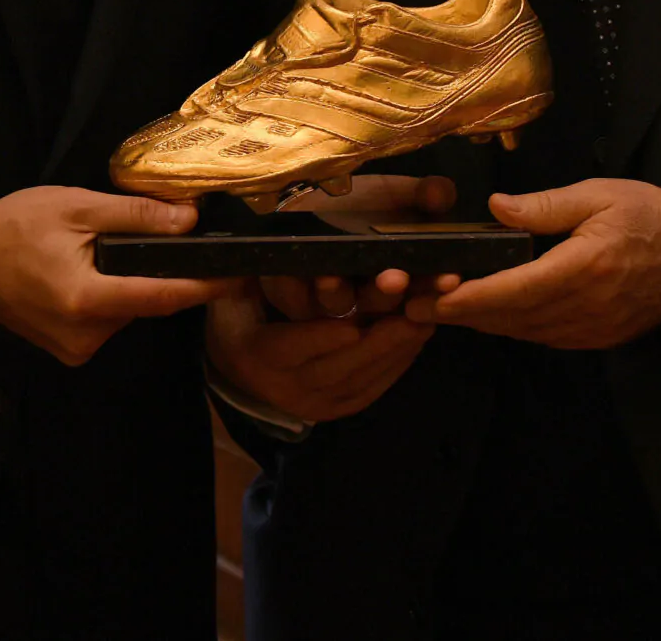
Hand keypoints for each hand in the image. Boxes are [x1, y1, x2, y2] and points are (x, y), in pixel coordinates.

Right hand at [0, 186, 230, 366]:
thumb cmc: (18, 226)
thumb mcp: (77, 208)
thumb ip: (136, 215)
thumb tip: (190, 220)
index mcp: (87, 299)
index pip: (162, 297)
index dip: (205, 288)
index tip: (239, 277)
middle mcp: (85, 335)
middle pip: (147, 304)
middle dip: (160, 274)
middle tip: (163, 239)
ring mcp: (75, 349)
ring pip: (128, 313)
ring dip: (132, 285)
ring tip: (106, 252)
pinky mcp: (68, 351)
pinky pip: (107, 322)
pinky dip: (112, 297)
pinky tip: (91, 273)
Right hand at [206, 289, 434, 422]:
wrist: (241, 366)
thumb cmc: (243, 314)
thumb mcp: (236, 293)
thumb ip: (250, 276)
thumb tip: (270, 252)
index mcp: (256, 355)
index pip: (289, 347)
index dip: (320, 338)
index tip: (352, 325)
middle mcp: (285, 388)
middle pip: (335, 368)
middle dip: (377, 342)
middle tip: (410, 317)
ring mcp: (315, 404)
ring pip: (359, 380)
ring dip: (395, 351)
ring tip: (424, 321)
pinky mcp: (339, 408)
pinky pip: (371, 388)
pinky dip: (397, 364)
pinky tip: (417, 338)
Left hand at [269, 173, 457, 320]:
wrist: (312, 193)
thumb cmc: (361, 199)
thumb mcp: (396, 193)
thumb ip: (424, 194)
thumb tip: (441, 194)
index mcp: (400, 276)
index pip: (424, 289)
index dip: (436, 286)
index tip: (448, 278)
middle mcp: (368, 296)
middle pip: (382, 305)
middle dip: (388, 294)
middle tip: (396, 280)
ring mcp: (331, 300)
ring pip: (338, 306)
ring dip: (338, 294)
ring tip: (332, 279)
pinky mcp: (293, 296)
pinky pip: (294, 300)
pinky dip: (296, 289)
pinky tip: (296, 275)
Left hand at [410, 179, 660, 350]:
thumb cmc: (647, 213)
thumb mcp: (597, 194)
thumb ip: (543, 206)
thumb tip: (495, 208)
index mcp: (583, 268)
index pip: (511, 291)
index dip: (466, 299)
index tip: (430, 298)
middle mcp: (585, 307)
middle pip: (509, 318)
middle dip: (461, 314)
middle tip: (415, 305)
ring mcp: (593, 329)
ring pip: (523, 332)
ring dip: (484, 323)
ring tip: (444, 308)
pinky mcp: (598, 338)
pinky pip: (545, 337)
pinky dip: (514, 326)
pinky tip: (492, 313)